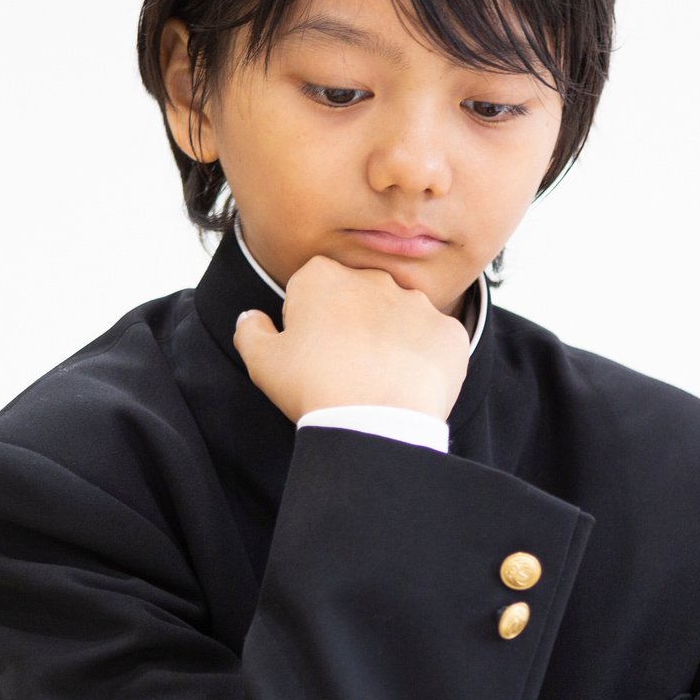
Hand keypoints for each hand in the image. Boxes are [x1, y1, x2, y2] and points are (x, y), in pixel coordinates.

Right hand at [232, 254, 470, 423]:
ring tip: (378, 380)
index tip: (310, 349)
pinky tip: (408, 385)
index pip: (312, 287)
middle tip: (344, 366)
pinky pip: (434, 341)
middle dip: (353, 323)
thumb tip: (251, 318)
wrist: (376, 423)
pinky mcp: (448, 331)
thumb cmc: (315, 388)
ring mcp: (417, 304)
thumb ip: (251, 331)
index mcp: (323, 276)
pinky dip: (424, 359)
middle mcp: (374, 278)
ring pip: (399, 317)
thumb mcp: (263, 362)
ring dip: (390, 339)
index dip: (308, 319)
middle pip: (359, 296)